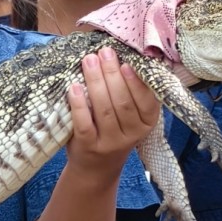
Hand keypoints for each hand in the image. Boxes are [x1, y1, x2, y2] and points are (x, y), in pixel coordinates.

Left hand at [67, 47, 159, 178]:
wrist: (96, 168)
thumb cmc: (114, 131)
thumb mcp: (130, 117)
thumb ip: (130, 93)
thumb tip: (121, 55)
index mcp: (147, 123)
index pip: (146, 101)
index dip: (136, 81)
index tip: (126, 62)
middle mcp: (131, 135)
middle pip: (123, 102)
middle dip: (112, 74)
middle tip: (104, 53)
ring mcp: (110, 143)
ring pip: (105, 110)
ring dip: (96, 82)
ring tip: (89, 61)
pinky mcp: (88, 147)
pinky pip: (84, 123)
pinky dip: (79, 104)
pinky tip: (74, 87)